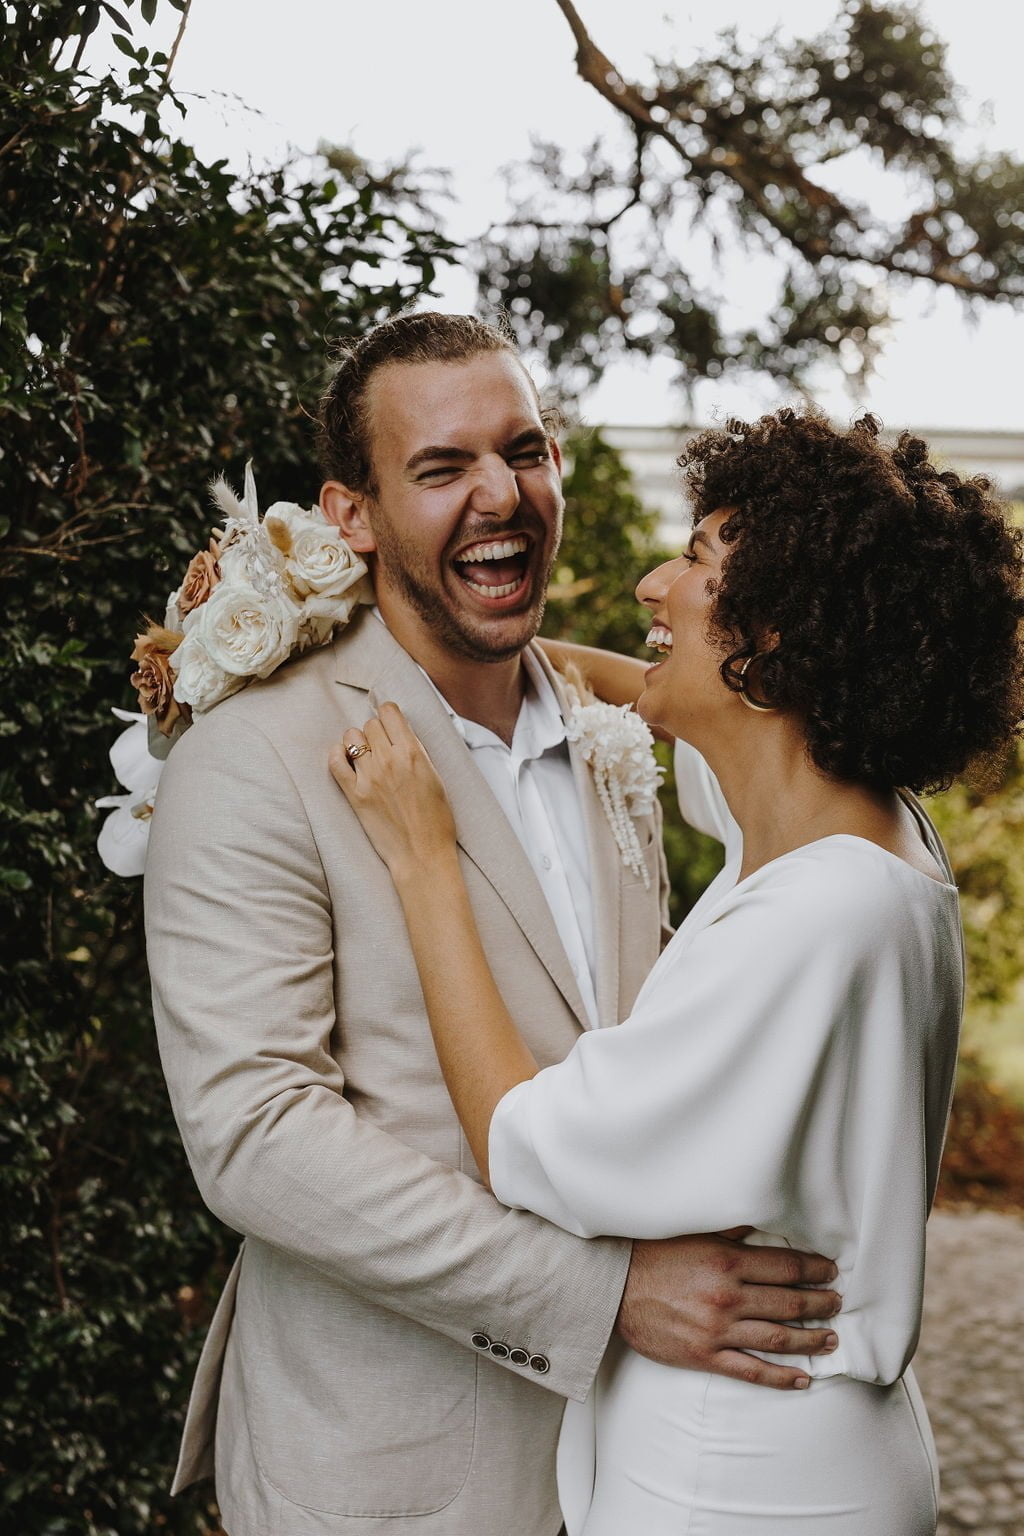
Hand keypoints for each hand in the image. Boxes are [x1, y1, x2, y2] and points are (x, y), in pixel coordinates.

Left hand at [329, 702, 456, 877]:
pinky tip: (345, 760)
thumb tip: (401, 734)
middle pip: (370, 724)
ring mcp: (369, 777)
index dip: (389, 715)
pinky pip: (335, 762)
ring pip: (352, 737)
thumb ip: (417, 753)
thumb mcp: (435, 777)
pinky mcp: (354, 794)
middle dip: (376, 732)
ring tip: (365, 756)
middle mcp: (389, 760)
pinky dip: (337, 756)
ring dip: (358, 743)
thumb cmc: (436, 820)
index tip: (390, 724)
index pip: (389, 712)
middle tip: (382, 747)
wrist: (422, 854)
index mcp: (413, 753)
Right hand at [616, 1230, 840, 1389]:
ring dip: (809, 1340)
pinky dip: (780, 1377)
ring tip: (830, 1339)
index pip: (786, 1267)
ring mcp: (718, 1330)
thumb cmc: (654, 1257)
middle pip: (789, 1303)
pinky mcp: (705, 1356)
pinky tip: (801, 1378)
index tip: (830, 1272)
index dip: (814, 1270)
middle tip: (837, 1303)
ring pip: (777, 1338)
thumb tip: (762, 1223)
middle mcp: (728, 1297)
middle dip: (819, 1303)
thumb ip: (731, 1232)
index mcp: (728, 1262)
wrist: (616, 1288)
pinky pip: (751, 1371)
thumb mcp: (694, 1234)